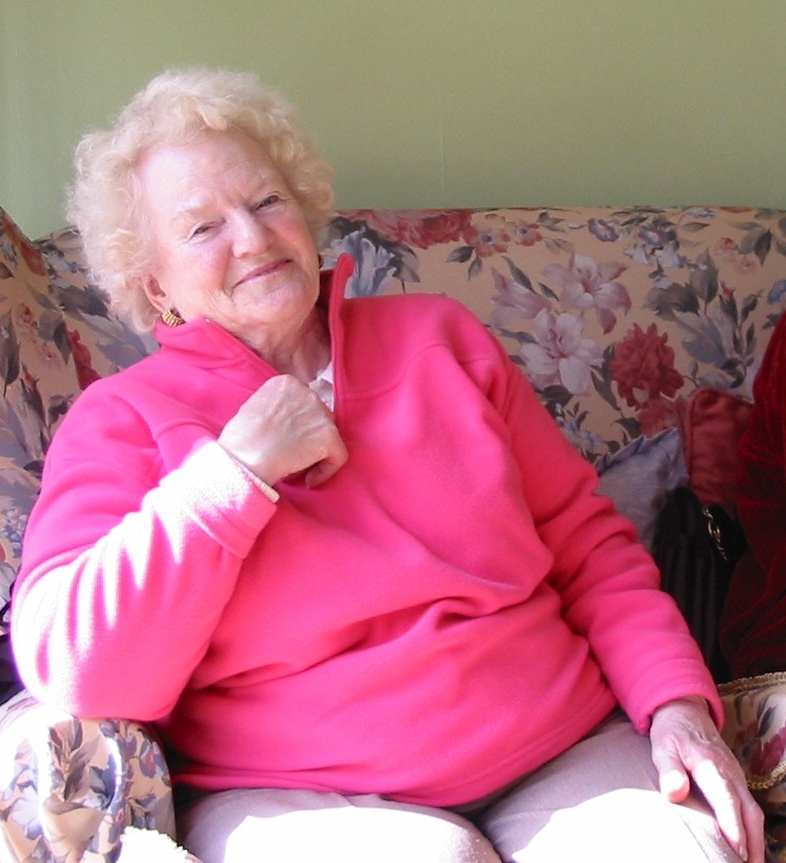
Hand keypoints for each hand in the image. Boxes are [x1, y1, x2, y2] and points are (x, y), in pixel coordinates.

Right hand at [218, 374, 347, 488]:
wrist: (244, 457)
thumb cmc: (240, 440)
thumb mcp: (255, 408)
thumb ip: (276, 408)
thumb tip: (289, 423)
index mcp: (287, 383)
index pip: (304, 403)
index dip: (297, 425)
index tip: (286, 440)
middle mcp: (307, 392)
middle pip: (319, 417)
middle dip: (309, 437)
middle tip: (294, 455)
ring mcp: (320, 412)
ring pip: (329, 437)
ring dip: (316, 454)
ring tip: (298, 469)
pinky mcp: (330, 435)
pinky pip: (338, 456)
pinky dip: (326, 471)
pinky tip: (309, 481)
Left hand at [650, 696, 764, 862]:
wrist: (685, 711)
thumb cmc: (671, 731)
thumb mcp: (662, 745)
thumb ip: (669, 769)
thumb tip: (674, 793)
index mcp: (710, 764)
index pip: (725, 797)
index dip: (732, 823)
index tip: (736, 848)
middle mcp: (730, 772)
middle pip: (748, 811)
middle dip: (751, 842)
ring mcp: (736, 777)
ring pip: (753, 812)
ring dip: (755, 840)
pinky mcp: (736, 782)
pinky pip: (749, 808)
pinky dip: (751, 830)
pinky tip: (745, 848)